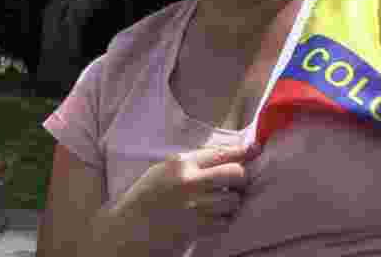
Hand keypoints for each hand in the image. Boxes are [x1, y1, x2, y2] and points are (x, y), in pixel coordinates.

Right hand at [100, 144, 259, 255]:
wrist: (125, 231)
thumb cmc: (144, 200)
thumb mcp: (162, 172)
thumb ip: (191, 164)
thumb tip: (226, 155)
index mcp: (180, 164)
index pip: (222, 153)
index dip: (243, 152)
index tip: (255, 150)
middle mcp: (189, 181)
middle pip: (236, 174)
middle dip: (240, 180)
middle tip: (235, 186)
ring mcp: (194, 206)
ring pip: (233, 200)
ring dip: (232, 204)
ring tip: (221, 206)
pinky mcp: (196, 229)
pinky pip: (225, 222)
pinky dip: (223, 222)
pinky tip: (213, 221)